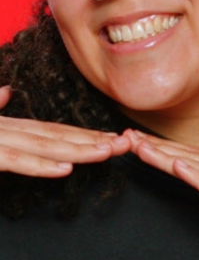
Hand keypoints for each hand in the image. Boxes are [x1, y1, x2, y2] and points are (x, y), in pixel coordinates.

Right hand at [0, 85, 130, 176]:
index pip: (54, 131)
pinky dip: (41, 166)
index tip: (113, 138)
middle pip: (58, 136)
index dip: (85, 135)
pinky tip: (67, 169)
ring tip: (107, 151)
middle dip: (94, 140)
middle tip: (126, 143)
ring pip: (44, 146)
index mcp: (8, 125)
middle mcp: (8, 129)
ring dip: (78, 149)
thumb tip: (6, 90)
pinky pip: (15, 161)